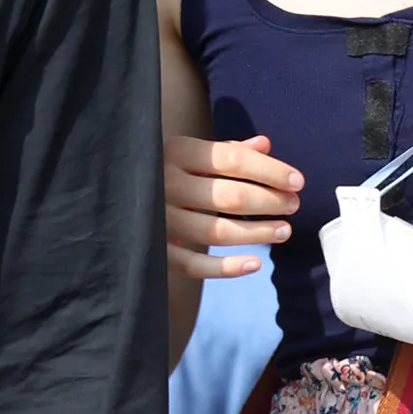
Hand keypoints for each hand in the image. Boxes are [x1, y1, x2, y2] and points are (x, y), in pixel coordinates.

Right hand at [164, 131, 300, 283]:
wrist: (114, 190)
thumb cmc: (165, 169)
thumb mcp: (191, 152)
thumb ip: (226, 149)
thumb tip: (265, 145)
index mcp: (177, 152)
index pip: (232, 159)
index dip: (270, 171)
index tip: (298, 182)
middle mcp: (165, 183)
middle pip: (229, 196)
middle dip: (269, 202)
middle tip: (293, 206)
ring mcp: (158, 219)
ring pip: (215, 232)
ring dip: (256, 234)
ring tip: (284, 231)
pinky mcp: (155, 250)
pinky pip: (193, 265)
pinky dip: (225, 268)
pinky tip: (254, 264)